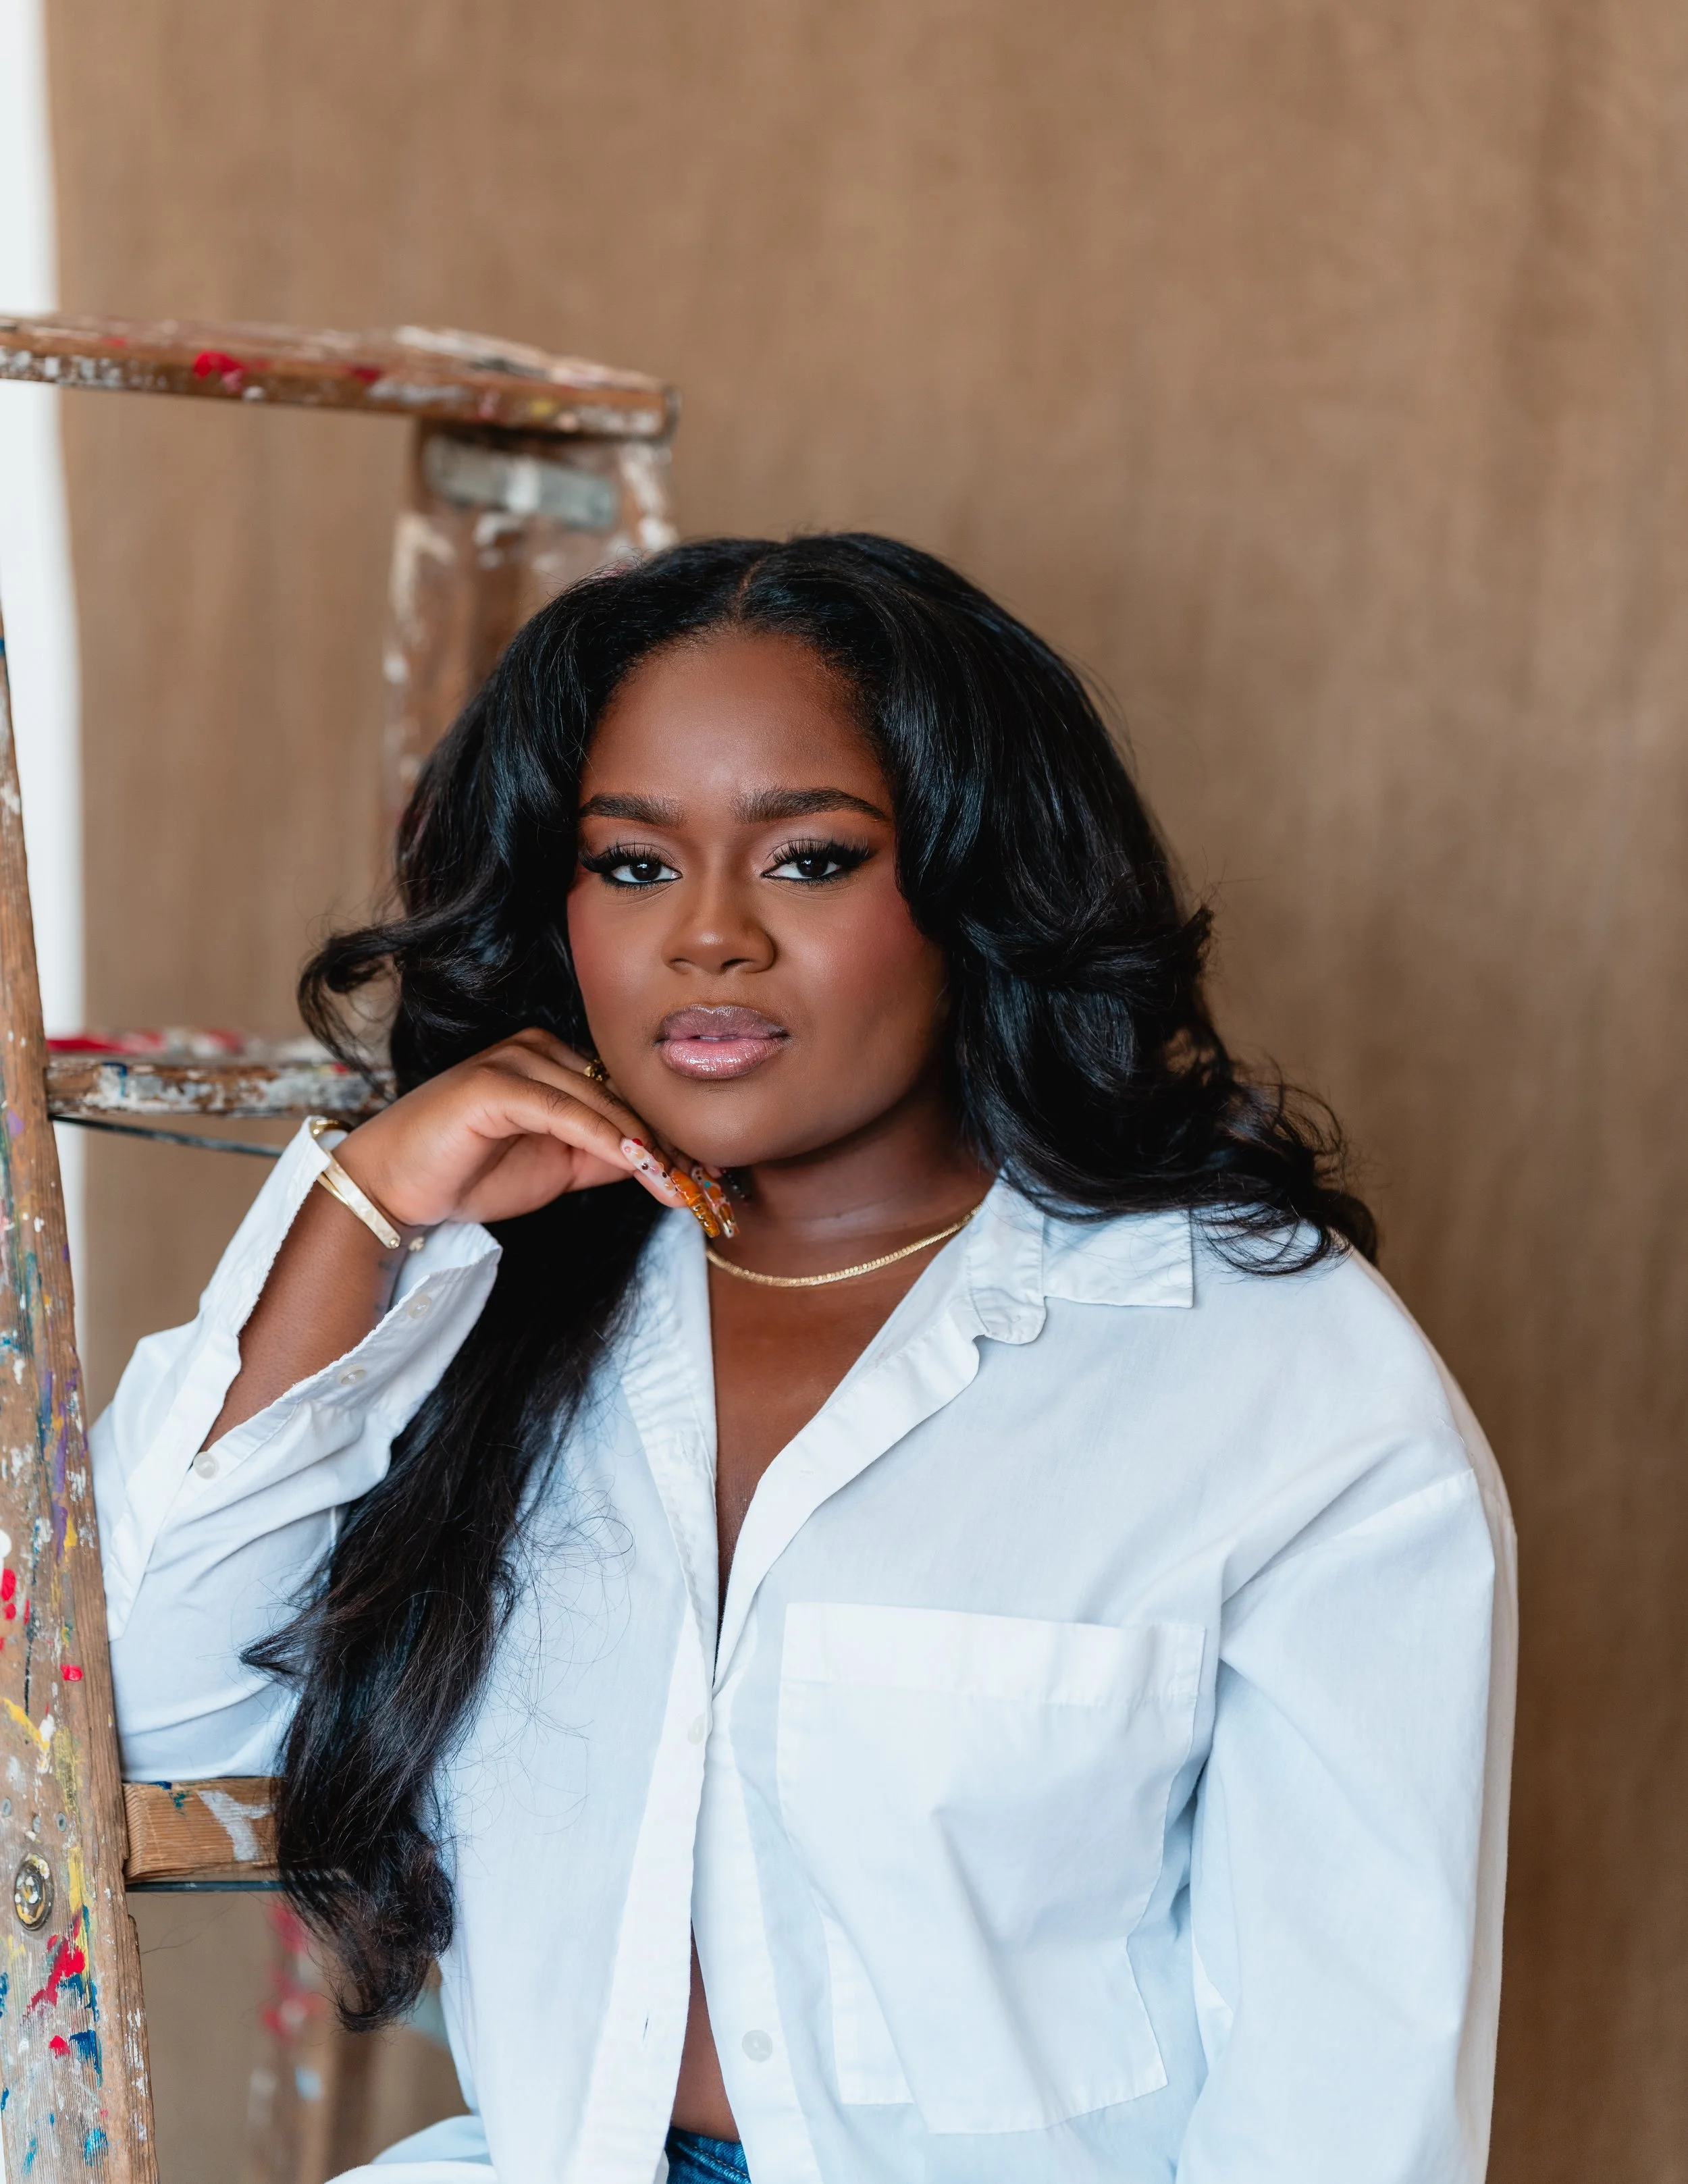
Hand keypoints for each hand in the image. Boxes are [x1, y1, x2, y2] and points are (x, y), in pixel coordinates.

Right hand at [329, 1029, 693, 1229]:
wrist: (396, 1187)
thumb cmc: (472, 1172)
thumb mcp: (559, 1168)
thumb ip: (606, 1157)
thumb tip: (669, 1167)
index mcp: (555, 1061)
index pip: (624, 1096)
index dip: (668, 1137)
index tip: (709, 1175)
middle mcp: (538, 1049)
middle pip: (619, 1096)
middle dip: (667, 1146)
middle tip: (708, 1187)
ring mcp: (514, 1060)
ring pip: (599, 1102)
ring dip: (645, 1147)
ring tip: (683, 1184)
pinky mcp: (494, 1082)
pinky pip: (564, 1110)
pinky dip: (604, 1137)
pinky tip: (637, 1161)